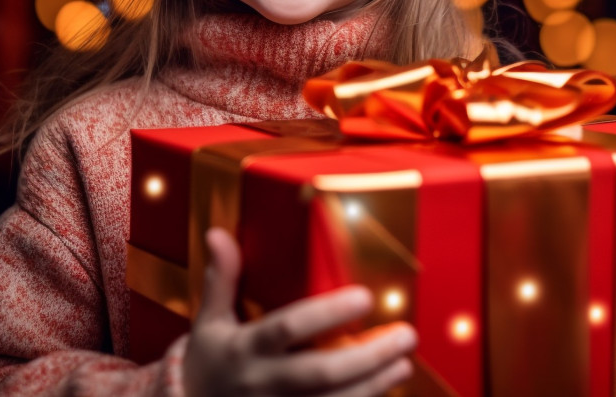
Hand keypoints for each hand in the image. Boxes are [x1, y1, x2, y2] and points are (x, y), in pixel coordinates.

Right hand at [181, 228, 416, 396]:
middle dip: (367, 356)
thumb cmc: (209, 361)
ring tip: (404, 361)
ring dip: (374, 384)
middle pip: (321, 372)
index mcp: (245, 348)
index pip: (288, 327)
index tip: (365, 296)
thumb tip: (218, 233)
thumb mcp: (210, 320)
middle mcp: (264, 381)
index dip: (327, 314)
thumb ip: (222, 278)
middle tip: (405, 335)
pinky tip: (386, 385)